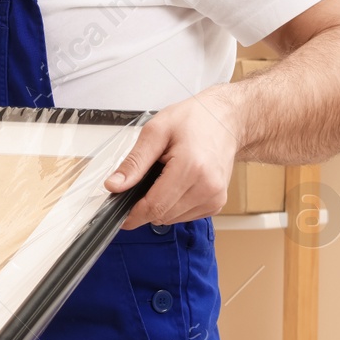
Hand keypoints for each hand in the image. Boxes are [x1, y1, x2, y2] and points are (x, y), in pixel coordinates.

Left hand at [104, 87, 239, 228]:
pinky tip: (175, 184)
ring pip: (172, 219)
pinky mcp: (217, 203)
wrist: (225, 120)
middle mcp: (207, 187)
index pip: (154, 206)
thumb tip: (114, 186)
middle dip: (144, 206)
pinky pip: (185, 216)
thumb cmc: (194, 120)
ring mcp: (215, 198)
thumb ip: (134, 162)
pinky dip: (173, 205)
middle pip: (162, 216)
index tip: (119, 216)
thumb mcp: (155, 132)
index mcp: (191, 168)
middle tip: (141, 182)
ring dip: (159, 206)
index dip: (132, 214)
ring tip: (163, 177)